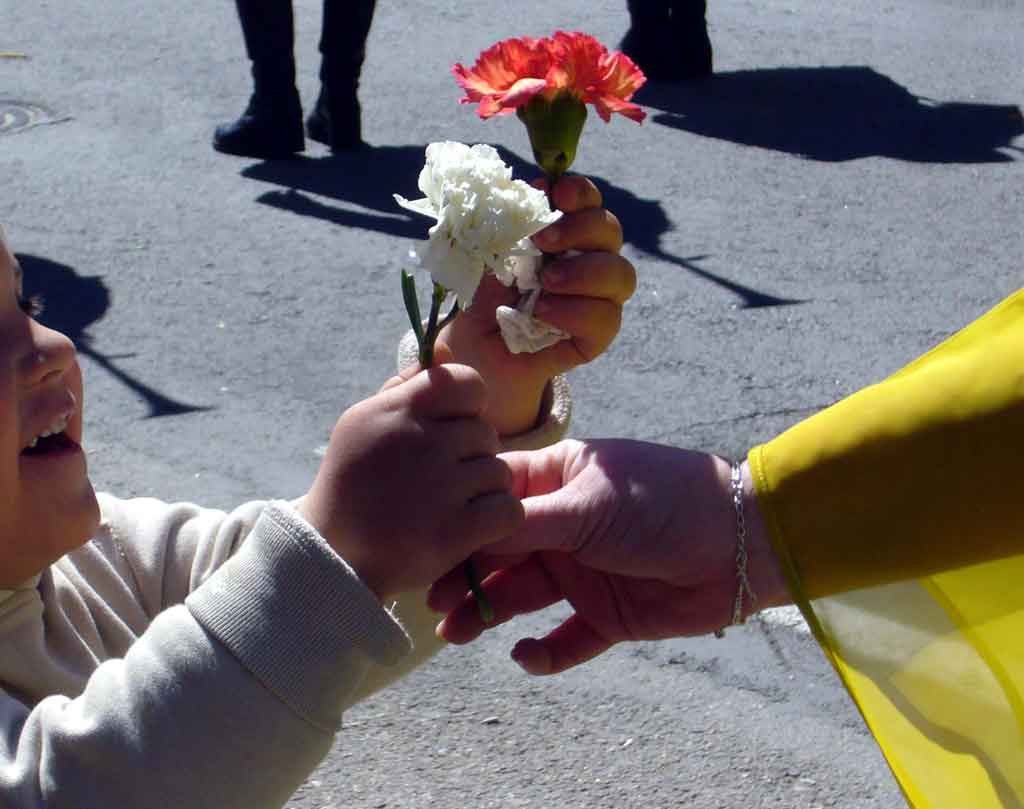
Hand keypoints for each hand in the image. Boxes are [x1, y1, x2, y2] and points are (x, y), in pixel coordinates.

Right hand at [300, 364, 523, 600]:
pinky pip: (508, 509)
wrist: (331, 556)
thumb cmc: (351, 484)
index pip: (467, 382)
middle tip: (443, 479)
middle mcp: (419, 442)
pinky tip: (473, 526)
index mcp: (397, 410)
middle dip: (472, 455)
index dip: (469, 406)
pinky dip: (497, 520)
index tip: (452, 429)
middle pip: (485, 433)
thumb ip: (404, 389)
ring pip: (500, 472)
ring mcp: (438, 487)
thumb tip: (443, 356)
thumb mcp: (363, 424)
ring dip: (484, 489)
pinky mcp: (453, 532)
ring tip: (452, 505)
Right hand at [428, 439, 788, 674]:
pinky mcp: (607, 615)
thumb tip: (463, 528)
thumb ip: (525, 522)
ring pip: (521, 596)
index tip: (425, 543)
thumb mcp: (588, 504)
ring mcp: (584, 571)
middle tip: (433, 601)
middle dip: (465, 574)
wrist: (739, 544)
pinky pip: (566, 639)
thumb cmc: (661, 501)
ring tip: (456, 634)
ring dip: (488, 612)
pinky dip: (544, 651)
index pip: (494, 500)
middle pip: (499, 552)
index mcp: (557, 482)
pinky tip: (524, 655)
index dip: (459, 521)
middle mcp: (564, 526)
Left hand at [436, 176, 635, 435]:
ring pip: (621, 275)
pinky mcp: (593, 338)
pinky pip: (606, 321)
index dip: (580, 193)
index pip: (588, 203)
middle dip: (580, 228)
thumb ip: (508, 225)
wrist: (473, 351)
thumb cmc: (483, 298)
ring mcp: (595, 301)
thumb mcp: (488, 256)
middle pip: (611, 231)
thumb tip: (528, 194)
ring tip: (545, 283)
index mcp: (564, 235)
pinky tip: (543, 313)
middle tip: (542, 241)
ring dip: (584, 272)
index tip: (556, 192)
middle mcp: (587, 262)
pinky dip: (575, 312)